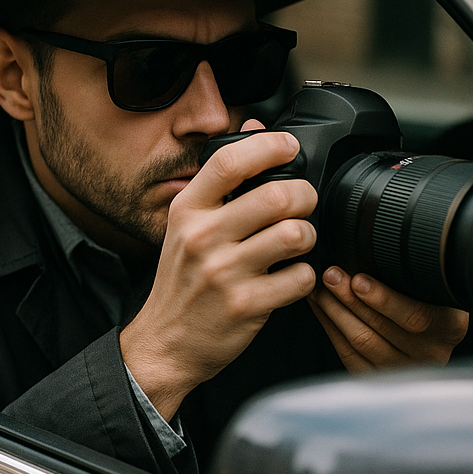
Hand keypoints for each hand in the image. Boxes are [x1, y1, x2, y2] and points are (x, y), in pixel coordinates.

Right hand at [121, 125, 317, 419]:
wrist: (165, 343)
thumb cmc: (182, 282)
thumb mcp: (186, 225)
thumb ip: (219, 179)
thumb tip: (253, 130)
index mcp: (187, 210)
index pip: (230, 161)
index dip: (269, 146)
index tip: (289, 147)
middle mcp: (203, 238)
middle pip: (276, 196)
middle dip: (304, 196)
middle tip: (303, 205)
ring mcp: (224, 273)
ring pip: (294, 234)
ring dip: (308, 235)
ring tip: (298, 242)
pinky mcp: (247, 305)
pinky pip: (300, 277)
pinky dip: (305, 276)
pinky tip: (291, 276)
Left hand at [309, 267, 467, 371]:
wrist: (433, 334)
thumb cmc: (434, 300)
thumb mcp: (437, 286)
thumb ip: (419, 274)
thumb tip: (379, 245)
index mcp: (450, 326)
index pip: (415, 315)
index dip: (383, 299)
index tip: (359, 279)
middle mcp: (430, 352)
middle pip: (380, 328)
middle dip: (349, 298)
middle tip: (331, 275)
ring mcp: (404, 368)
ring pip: (360, 341)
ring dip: (334, 311)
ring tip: (321, 288)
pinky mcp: (380, 376)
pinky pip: (349, 354)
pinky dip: (330, 327)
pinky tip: (322, 307)